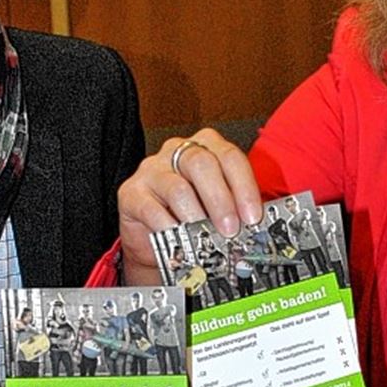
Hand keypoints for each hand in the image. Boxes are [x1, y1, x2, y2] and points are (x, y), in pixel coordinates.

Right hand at [117, 128, 263, 284]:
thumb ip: (235, 209)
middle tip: (230, 229)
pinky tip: (180, 239)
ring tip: (205, 238)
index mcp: (205, 147)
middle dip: (221, 200)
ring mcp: (152, 169)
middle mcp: (177, 152)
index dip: (244, 188)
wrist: (154, 238)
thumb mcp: (217, 207)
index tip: (252, 217)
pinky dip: (169, 228)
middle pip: (202, 164)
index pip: (230, 157)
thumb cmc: (190, 217)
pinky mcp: (131, 192)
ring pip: (178, 187)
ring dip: (196, 217)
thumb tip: (254, 226)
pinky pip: (151, 209)